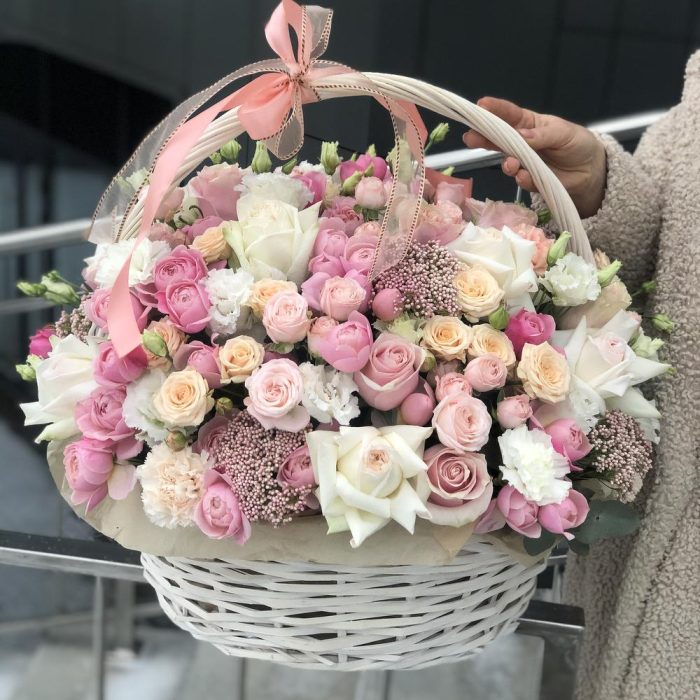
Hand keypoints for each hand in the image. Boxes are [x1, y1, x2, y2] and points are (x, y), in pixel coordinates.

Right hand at [463, 97, 606, 217]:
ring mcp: (524, 162)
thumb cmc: (577, 144)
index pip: (509, 114)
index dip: (494, 109)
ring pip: (507, 161)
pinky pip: (521, 179)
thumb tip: (521, 135)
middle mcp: (521, 142)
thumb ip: (542, 135)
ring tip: (511, 165)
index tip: (480, 105)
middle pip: (498, 139)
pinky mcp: (530, 180)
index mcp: (529, 124)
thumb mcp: (564, 133)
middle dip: (483, 137)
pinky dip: (522, 178)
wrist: (590, 172)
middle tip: (470, 137)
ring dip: (506, 163)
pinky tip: (525, 176)